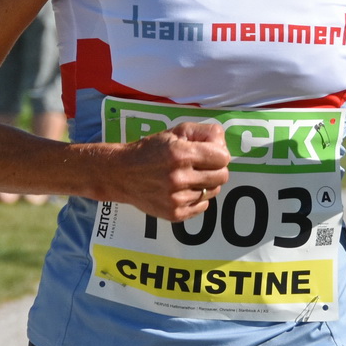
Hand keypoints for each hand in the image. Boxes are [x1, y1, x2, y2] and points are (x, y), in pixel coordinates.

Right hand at [102, 121, 230, 222]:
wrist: (121, 173)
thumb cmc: (150, 150)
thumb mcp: (175, 132)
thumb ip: (203, 132)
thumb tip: (223, 143)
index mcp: (180, 154)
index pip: (223, 158)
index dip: (218, 153)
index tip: (209, 153)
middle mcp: (179, 178)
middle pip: (222, 176)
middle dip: (216, 168)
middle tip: (201, 165)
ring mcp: (176, 199)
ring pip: (213, 191)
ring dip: (206, 183)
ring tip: (189, 177)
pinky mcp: (175, 214)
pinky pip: (203, 206)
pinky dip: (198, 197)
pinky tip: (183, 190)